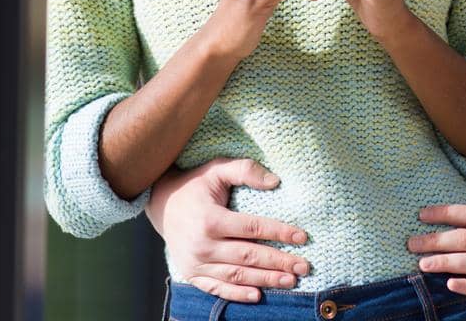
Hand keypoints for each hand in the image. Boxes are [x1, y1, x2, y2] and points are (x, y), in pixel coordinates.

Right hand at [146, 159, 311, 301]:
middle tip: (304, 266)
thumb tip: (275, 181)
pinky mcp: (192, 274)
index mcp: (210, 219)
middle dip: (279, 262)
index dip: (279, 232)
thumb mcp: (217, 169)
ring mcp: (196, 263)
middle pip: (248, 256)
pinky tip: (258, 296)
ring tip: (291, 280)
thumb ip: (245, 170)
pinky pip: (217, 289)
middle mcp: (203, 245)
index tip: (302, 236)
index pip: (252, 228)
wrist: (161, 203)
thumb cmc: (194, 184)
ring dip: (266, 280)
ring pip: (237, 275)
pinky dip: (238, 295)